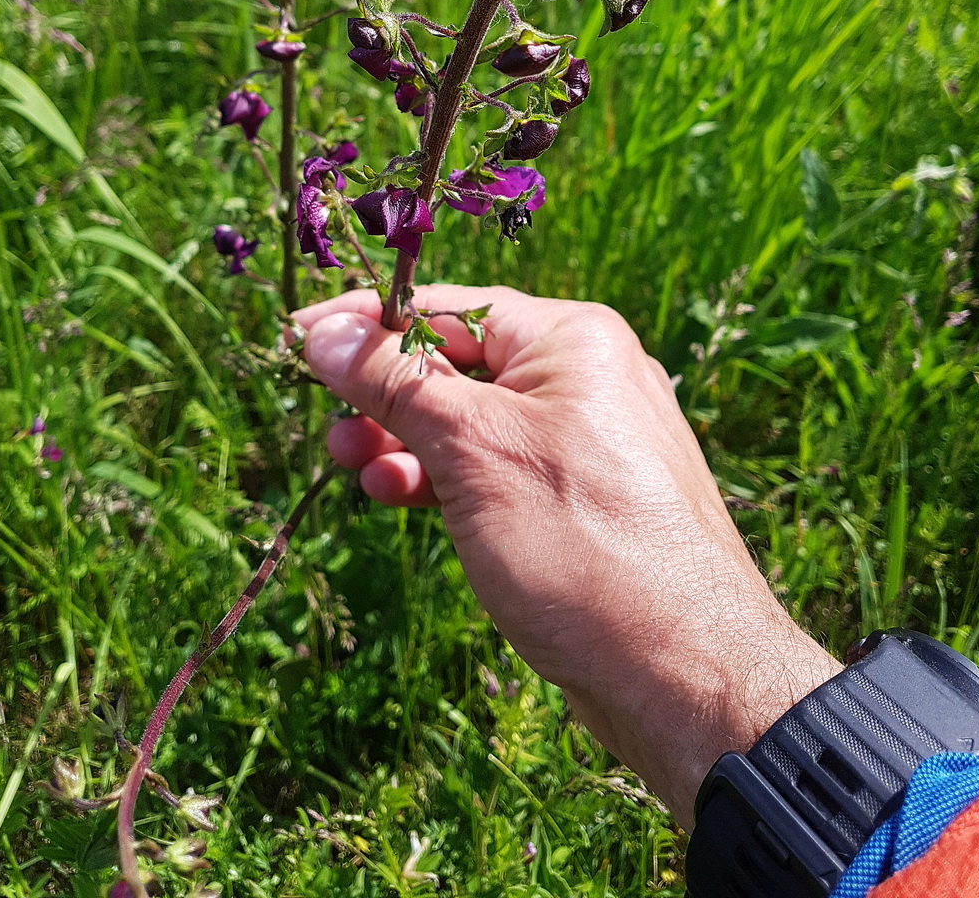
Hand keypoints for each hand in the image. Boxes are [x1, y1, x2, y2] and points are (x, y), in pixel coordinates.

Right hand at [294, 284, 839, 828]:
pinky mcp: (579, 498)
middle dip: (385, 393)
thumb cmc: (579, 544)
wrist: (683, 672)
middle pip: (457, 362)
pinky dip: (444, 479)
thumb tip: (323, 334)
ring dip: (406, 441)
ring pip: (472, 422)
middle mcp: (585, 377)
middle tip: (330, 431)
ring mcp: (587, 440)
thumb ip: (395, 384)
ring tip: (356, 470)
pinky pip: (496, 468)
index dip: (366, 323)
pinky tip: (401, 497)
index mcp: (572, 338)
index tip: (296, 339)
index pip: (447, 307)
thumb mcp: (472, 451)